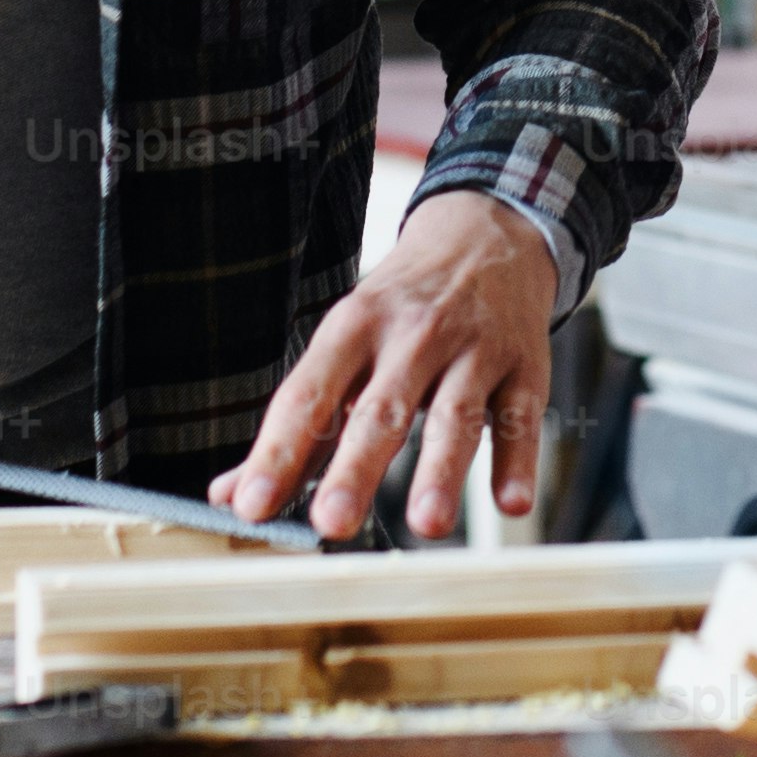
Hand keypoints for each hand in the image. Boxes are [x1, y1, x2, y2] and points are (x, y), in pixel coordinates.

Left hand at [216, 194, 557, 541]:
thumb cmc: (401, 306)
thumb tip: (231, 496)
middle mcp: (413, 335)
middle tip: (331, 523)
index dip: (278, 452)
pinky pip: (523, 416)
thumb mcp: (343, 343)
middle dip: (354, 468)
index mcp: (354, 327)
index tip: (252, 507)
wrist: (485, 232)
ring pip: (455, 414)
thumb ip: (296, 425)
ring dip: (441, 471)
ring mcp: (474, 348)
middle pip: (380, 410)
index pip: (308, 396)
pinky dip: (519, 461)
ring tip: (427, 523)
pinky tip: (510, 503)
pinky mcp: (525, 364)